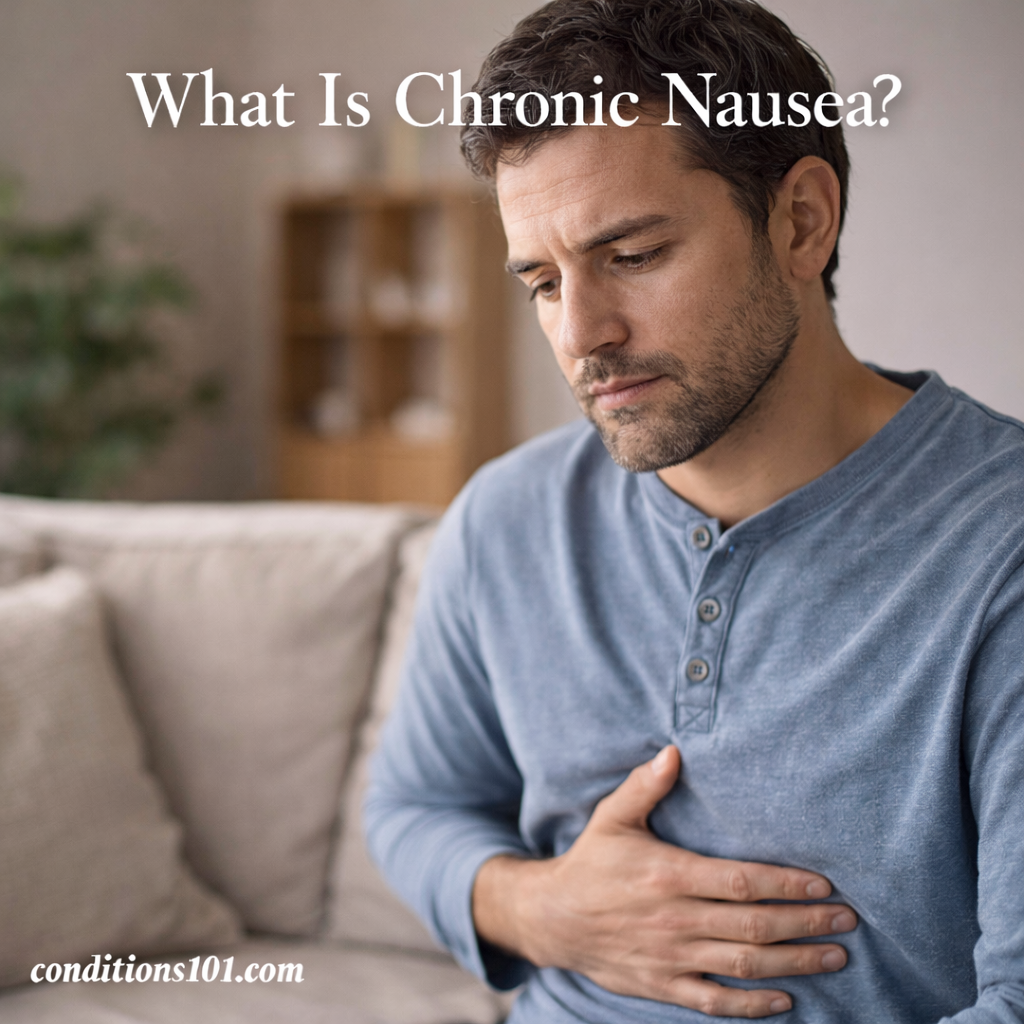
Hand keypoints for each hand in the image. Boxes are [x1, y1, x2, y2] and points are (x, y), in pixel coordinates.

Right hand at [472, 745, 856, 1017]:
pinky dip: (753, 1005)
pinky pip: (715, 1001)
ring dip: (795, 962)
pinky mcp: (663, 985)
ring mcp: (670, 957)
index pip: (740, 882)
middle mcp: (674, 919)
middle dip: (806, 923)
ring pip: (744, 965)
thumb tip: (673, 751)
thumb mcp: (612, 817)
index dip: (786, 884)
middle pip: (753, 926)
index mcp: (667, 875)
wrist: (552, 918)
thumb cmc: (591, 861)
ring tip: (835, 955)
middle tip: (847, 919)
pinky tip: (786, 1000)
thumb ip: (645, 786)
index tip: (825, 883)